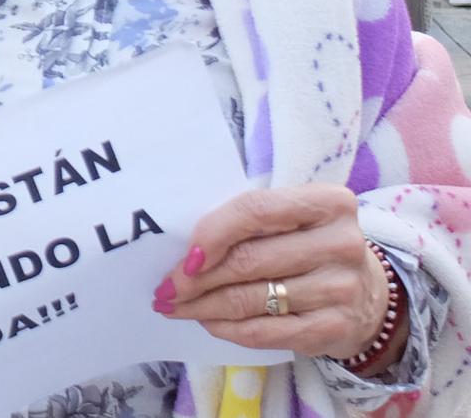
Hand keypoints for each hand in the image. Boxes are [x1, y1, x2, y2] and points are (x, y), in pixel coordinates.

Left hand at [158, 184, 401, 363]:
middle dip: (195, 278)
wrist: (370, 295)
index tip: (183, 257)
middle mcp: (341, 243)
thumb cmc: (311, 246)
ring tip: (176, 306)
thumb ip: (248, 221)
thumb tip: (184, 251)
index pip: (255, 210)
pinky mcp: (334, 329)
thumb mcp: (292, 220)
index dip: (211, 234)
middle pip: (247, 260)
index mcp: (328, 203)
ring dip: (202, 306)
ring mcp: (341, 289)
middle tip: (165, 289)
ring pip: (249, 299)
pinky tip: (208, 322)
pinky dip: (226, 328)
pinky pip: (263, 331)